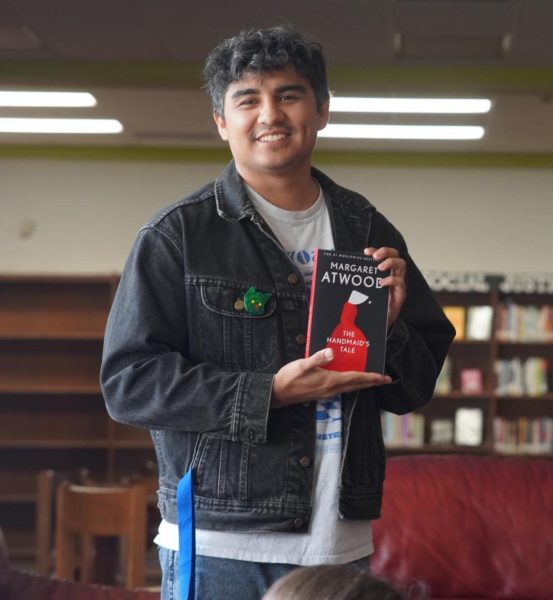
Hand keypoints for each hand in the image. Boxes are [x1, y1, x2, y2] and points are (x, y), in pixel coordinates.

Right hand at [271, 348, 391, 407]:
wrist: (277, 393)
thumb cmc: (289, 378)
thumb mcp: (302, 365)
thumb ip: (317, 358)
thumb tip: (331, 352)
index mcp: (329, 381)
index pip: (355, 378)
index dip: (370, 377)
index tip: (383, 377)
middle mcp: (331, 389)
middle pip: (356, 386)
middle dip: (371, 382)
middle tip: (385, 380)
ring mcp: (326, 393)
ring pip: (350, 388)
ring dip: (362, 384)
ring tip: (372, 380)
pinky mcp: (322, 394)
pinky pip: (342, 389)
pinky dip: (351, 385)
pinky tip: (350, 380)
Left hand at [364, 246, 405, 326]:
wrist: (377, 322)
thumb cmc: (370, 304)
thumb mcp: (363, 289)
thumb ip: (358, 280)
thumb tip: (342, 271)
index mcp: (383, 271)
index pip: (383, 255)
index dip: (376, 250)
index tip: (366, 251)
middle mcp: (392, 274)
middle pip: (395, 255)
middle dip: (385, 251)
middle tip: (375, 256)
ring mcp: (397, 283)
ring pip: (401, 265)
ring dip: (391, 262)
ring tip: (380, 267)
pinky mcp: (400, 293)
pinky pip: (400, 282)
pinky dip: (391, 280)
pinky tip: (381, 283)